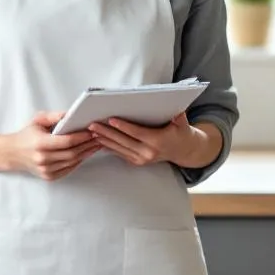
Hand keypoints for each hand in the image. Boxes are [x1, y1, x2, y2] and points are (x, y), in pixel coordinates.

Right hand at [4, 111, 99, 180]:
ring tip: (96, 145)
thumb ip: (54, 116)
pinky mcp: (49, 176)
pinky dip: (78, 161)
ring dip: (86, 153)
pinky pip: (68, 169)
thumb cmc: (26, 135)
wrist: (13, 153)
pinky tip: (85, 153)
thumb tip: (71, 114)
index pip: (66, 141)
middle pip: (72, 153)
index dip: (81, 137)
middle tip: (99, 137)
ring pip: (72, 162)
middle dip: (88, 145)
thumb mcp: (37, 120)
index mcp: (40, 143)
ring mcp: (46, 170)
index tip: (92, 131)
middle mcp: (43, 159)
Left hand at [88, 113, 202, 167]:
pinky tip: (99, 141)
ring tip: (91, 132)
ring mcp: (141, 159)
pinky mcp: (137, 162)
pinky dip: (109, 147)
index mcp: (157, 142)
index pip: (136, 133)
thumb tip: (177, 112)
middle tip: (92, 125)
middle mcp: (148, 153)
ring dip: (104, 140)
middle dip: (106, 133)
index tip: (111, 120)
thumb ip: (180, 118)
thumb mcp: (183, 124)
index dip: (123, 126)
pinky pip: (120, 153)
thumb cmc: (181, 133)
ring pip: (119, 149)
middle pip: (123, 141)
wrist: (183, 151)